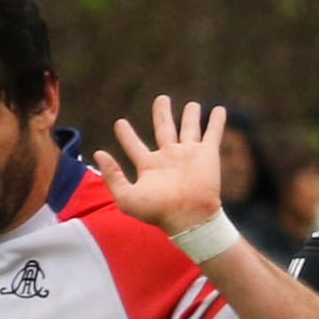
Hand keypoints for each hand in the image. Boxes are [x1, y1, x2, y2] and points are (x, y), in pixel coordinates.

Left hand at [95, 97, 224, 237]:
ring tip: (192, 105)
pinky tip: (220, 110)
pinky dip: (217, 122)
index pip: (134, 145)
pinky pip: (213, 133)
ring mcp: (189, 155)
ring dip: (191, 115)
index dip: (126, 134)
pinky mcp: (208, 154)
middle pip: (164, 128)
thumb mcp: (127, 197)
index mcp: (150, 166)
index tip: (119, 123)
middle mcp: (169, 157)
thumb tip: (99, 153)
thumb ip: (113, 176)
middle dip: (162, 113)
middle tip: (162, 99)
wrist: (189, 218)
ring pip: (189, 128)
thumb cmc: (158, 211)